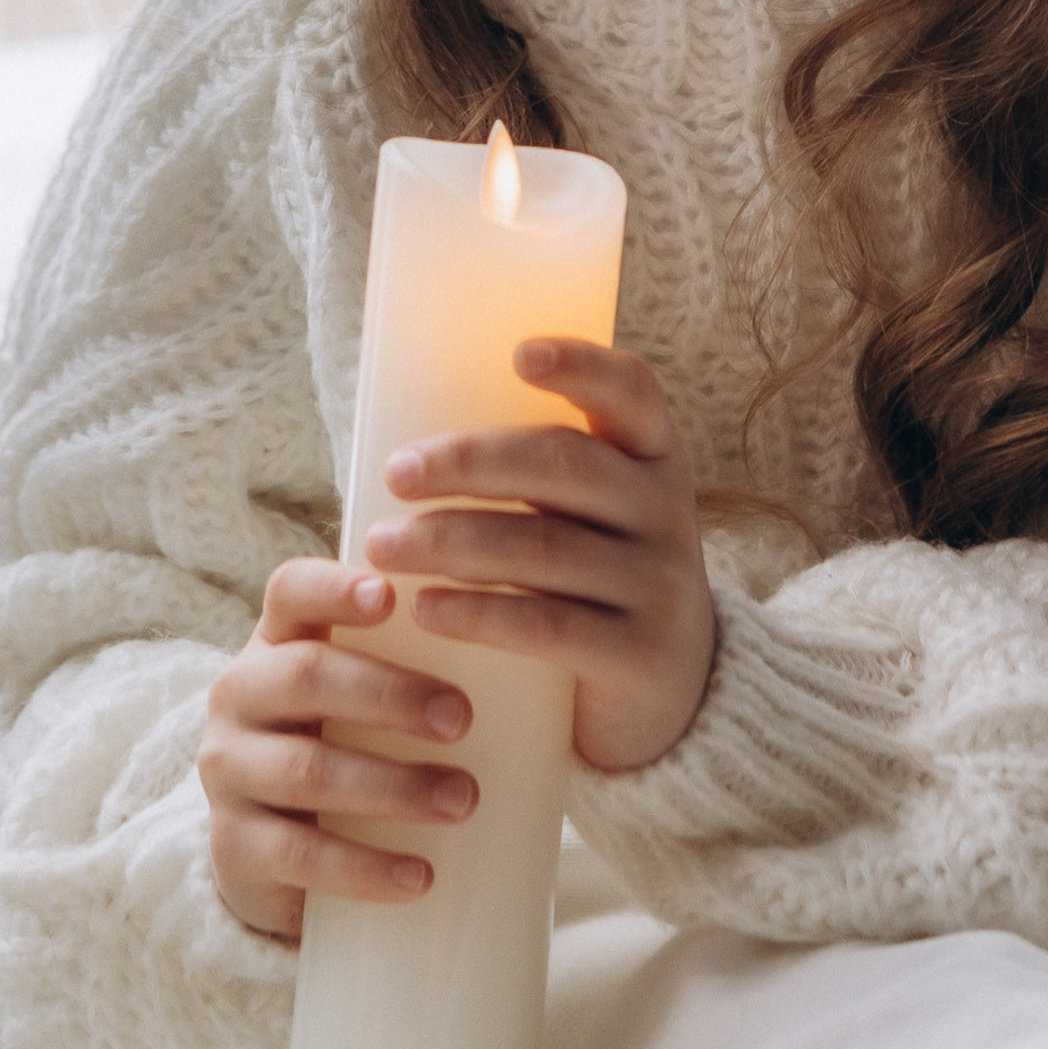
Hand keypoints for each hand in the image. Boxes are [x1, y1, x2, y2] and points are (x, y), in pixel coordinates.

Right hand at [199, 558, 476, 940]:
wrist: (272, 849)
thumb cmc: (341, 745)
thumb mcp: (355, 694)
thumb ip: (408, 658)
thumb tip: (529, 629)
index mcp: (275, 641)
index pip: (291, 591)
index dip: (335, 588)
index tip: (391, 595)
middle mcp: (240, 693)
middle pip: (306, 675)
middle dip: (390, 693)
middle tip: (462, 718)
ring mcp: (229, 770)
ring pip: (307, 769)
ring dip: (392, 785)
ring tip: (464, 799)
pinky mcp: (234, 845)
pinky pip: (299, 854)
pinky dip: (365, 867)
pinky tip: (419, 874)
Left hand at [364, 337, 713, 771]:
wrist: (664, 694)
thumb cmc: (586, 573)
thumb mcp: (578, 512)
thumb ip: (523, 470)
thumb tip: (395, 438)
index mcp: (648, 456)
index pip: (632, 392)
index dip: (582, 365)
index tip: (518, 353)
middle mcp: (664, 510)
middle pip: (563, 465)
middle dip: (470, 463)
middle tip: (396, 473)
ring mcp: (660, 585)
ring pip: (544, 548)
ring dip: (451, 541)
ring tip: (382, 545)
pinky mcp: (642, 657)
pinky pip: (549, 625)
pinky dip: (479, 613)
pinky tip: (426, 607)